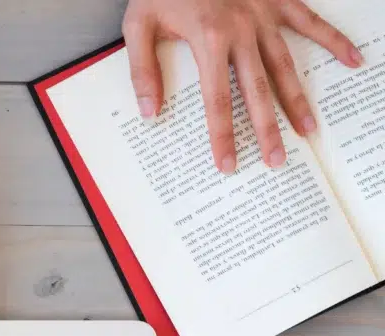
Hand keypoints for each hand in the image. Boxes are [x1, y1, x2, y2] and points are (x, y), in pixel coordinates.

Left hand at [123, 0, 362, 172]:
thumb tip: (149, 112)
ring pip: (285, 64)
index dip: (223, 135)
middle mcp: (242, 30)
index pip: (217, 100)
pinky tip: (353, 60)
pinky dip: (333, 40)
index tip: (229, 163)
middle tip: (277, 161)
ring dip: (298, 99)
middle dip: (267, 128)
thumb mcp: (139, 23)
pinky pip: (310, 20)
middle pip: (258, 90)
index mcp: (208, 39)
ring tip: (308, 130)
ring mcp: (264, 14)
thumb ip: (143, 69)